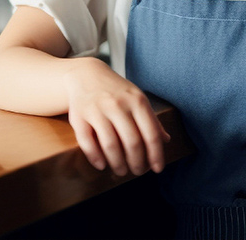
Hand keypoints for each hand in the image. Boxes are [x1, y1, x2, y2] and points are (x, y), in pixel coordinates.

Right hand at [63, 57, 170, 176]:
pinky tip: (102, 165)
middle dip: (137, 163)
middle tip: (137, 172)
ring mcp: (97, 109)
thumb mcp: (137, 99)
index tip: (157, 169)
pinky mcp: (79, 115)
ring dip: (118, 164)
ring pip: (110, 145)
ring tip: (121, 171)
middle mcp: (117, 104)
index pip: (151, 134)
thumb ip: (151, 119)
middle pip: (132, 142)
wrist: (85, 74)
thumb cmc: (116, 91)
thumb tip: (166, 140)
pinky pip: (87, 142)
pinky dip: (95, 157)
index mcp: (136, 101)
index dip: (156, 155)